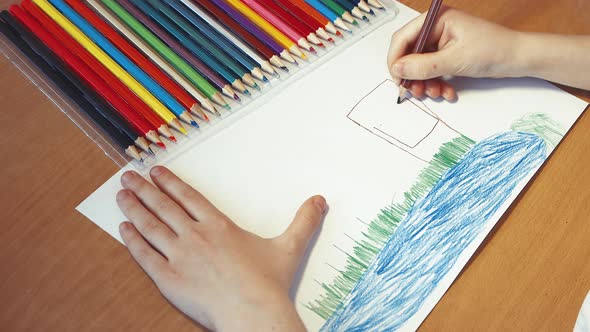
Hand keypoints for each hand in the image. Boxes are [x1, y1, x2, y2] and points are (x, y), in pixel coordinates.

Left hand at [116, 166, 326, 330]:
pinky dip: (133, 241)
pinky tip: (123, 229)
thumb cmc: (268, 283)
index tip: (155, 171)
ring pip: (150, 226)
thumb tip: (319, 200)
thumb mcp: (289, 247)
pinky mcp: (169, 279)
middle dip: (144, 189)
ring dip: (134, 208)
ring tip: (121, 195)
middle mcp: (195, 236)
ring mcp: (179, 257)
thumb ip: (303, 221)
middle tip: (128, 176)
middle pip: (164, 207)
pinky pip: (145, 256)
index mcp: (219, 226)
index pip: (188, 197)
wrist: (253, 314)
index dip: (170, 182)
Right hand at [387, 7, 521, 99]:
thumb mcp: (455, 60)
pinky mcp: (447, 53)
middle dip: (413, 75)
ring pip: (419, 65)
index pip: (403, 37)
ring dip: (425, 82)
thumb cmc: (494, 50)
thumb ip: (423, 66)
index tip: (397, 79)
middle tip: (417, 92)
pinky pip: (431, 70)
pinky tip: (446, 92)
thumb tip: (398, 70)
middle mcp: (436, 28)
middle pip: (409, 53)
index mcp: (436, 19)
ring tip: (436, 93)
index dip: (396, 59)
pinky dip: (435, 83)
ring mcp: (441, 41)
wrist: (518, 59)